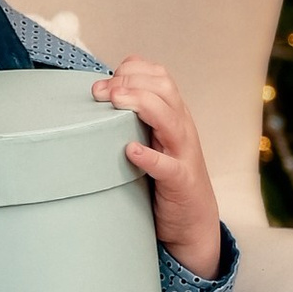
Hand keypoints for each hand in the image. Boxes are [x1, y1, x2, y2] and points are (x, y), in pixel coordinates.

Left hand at [96, 60, 221, 278]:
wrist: (193, 221)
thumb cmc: (165, 178)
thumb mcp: (153, 140)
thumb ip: (135, 120)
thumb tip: (99, 99)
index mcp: (174, 115)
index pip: (160, 76)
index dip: (132, 70)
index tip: (105, 80)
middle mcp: (182, 128)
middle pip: (165, 88)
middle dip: (130, 81)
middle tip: (100, 91)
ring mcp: (183, 154)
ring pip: (170, 118)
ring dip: (140, 104)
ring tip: (115, 102)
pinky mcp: (180, 182)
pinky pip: (168, 167)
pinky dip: (150, 157)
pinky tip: (131, 151)